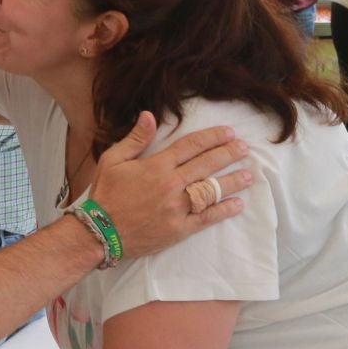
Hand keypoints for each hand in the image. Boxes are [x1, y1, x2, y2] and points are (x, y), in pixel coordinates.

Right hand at [87, 113, 251, 260]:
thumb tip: (149, 115)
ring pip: (211, 191)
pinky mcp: (179, 229)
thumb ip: (135, 139)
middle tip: (245, 148)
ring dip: (232, 182)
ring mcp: (176, 208)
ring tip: (248, 174)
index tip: (228, 132)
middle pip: (206, 165)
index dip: (212, 137)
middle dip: (228, 154)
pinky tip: (238, 204)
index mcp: (156, 166)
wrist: (99, 233)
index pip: (191, 146)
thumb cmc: (105, 195)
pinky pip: (206, 218)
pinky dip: (223, 211)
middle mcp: (170, 185)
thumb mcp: (113, 160)